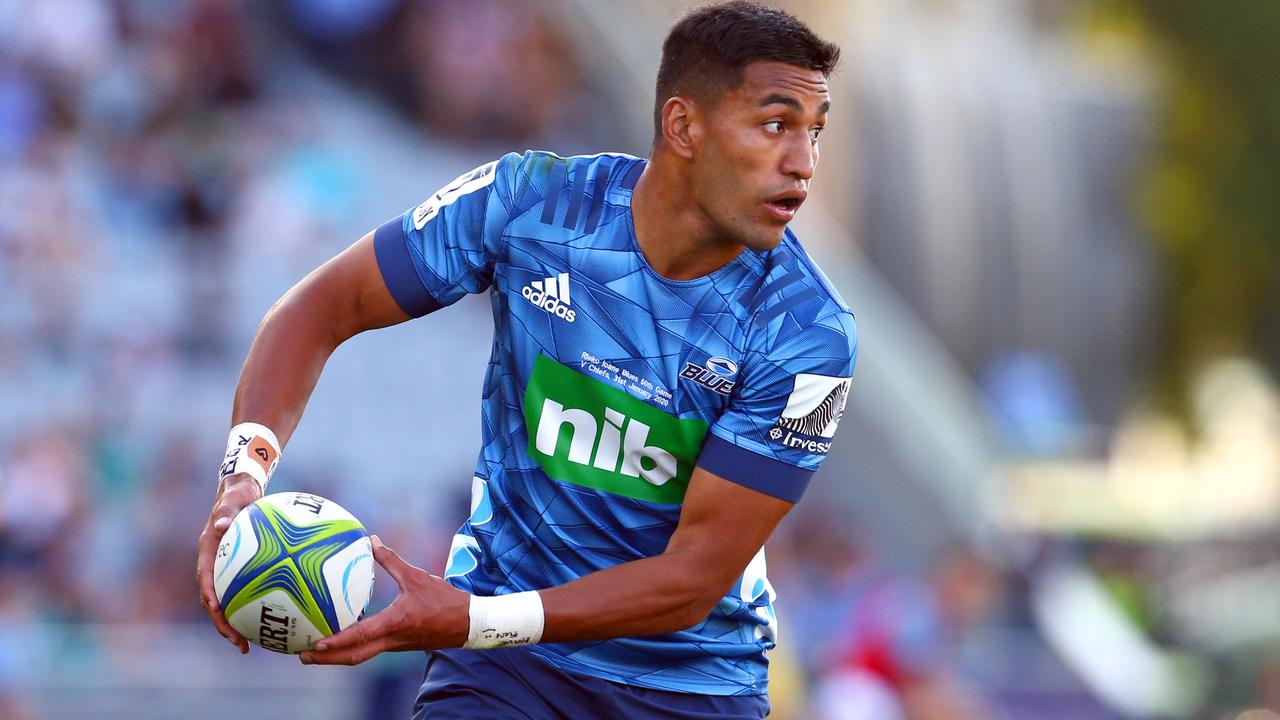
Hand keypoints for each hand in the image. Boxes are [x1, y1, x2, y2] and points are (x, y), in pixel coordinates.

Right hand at [196, 473, 262, 652]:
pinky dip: (252, 608)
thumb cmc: (239, 493)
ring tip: (249, 645)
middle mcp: (213, 564)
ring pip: (226, 602)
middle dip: (222, 624)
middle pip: (213, 601)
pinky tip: (273, 619)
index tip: (219, 612)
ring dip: (234, 624)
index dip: (209, 597)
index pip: (204, 579)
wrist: (241, 490)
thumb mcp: (235, 498)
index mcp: (208, 550)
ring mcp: (224, 569)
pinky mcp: (237, 571)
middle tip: (239, 642)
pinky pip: (243, 593)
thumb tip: (220, 524)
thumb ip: (227, 511)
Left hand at [299, 535, 470, 665]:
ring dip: (337, 657)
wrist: (468, 624)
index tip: (316, 643)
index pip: (361, 636)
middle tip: (302, 655)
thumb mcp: (417, 577)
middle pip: (354, 657)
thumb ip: (392, 560)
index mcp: (396, 623)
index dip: (337, 642)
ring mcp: (395, 646)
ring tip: (314, 652)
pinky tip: (340, 641)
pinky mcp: (398, 646)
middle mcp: (392, 640)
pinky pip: (369, 650)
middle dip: (327, 659)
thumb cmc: (444, 599)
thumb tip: (372, 540)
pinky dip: (351, 650)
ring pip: (360, 656)